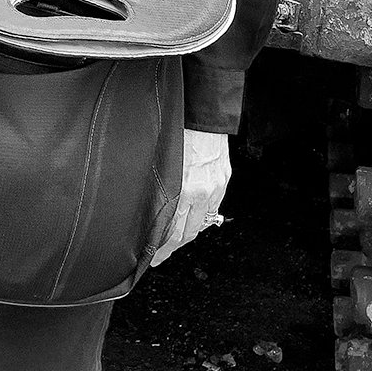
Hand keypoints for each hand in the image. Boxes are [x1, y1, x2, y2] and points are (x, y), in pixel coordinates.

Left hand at [149, 128, 230, 266]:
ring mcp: (216, 187)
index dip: (162, 249)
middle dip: (173, 247)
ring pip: (201, 223)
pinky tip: (192, 219)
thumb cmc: (177, 130)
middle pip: (187, 233)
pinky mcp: (224, 179)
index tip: (152, 258)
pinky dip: (202, 216)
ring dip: (187, 233)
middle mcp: (203, 191)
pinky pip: (213, 208)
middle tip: (160, 255)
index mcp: (184, 188)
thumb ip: (158, 187)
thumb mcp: (160, 162)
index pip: (172, 232)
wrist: (202, 112)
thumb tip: (148, 209)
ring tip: (174, 240)